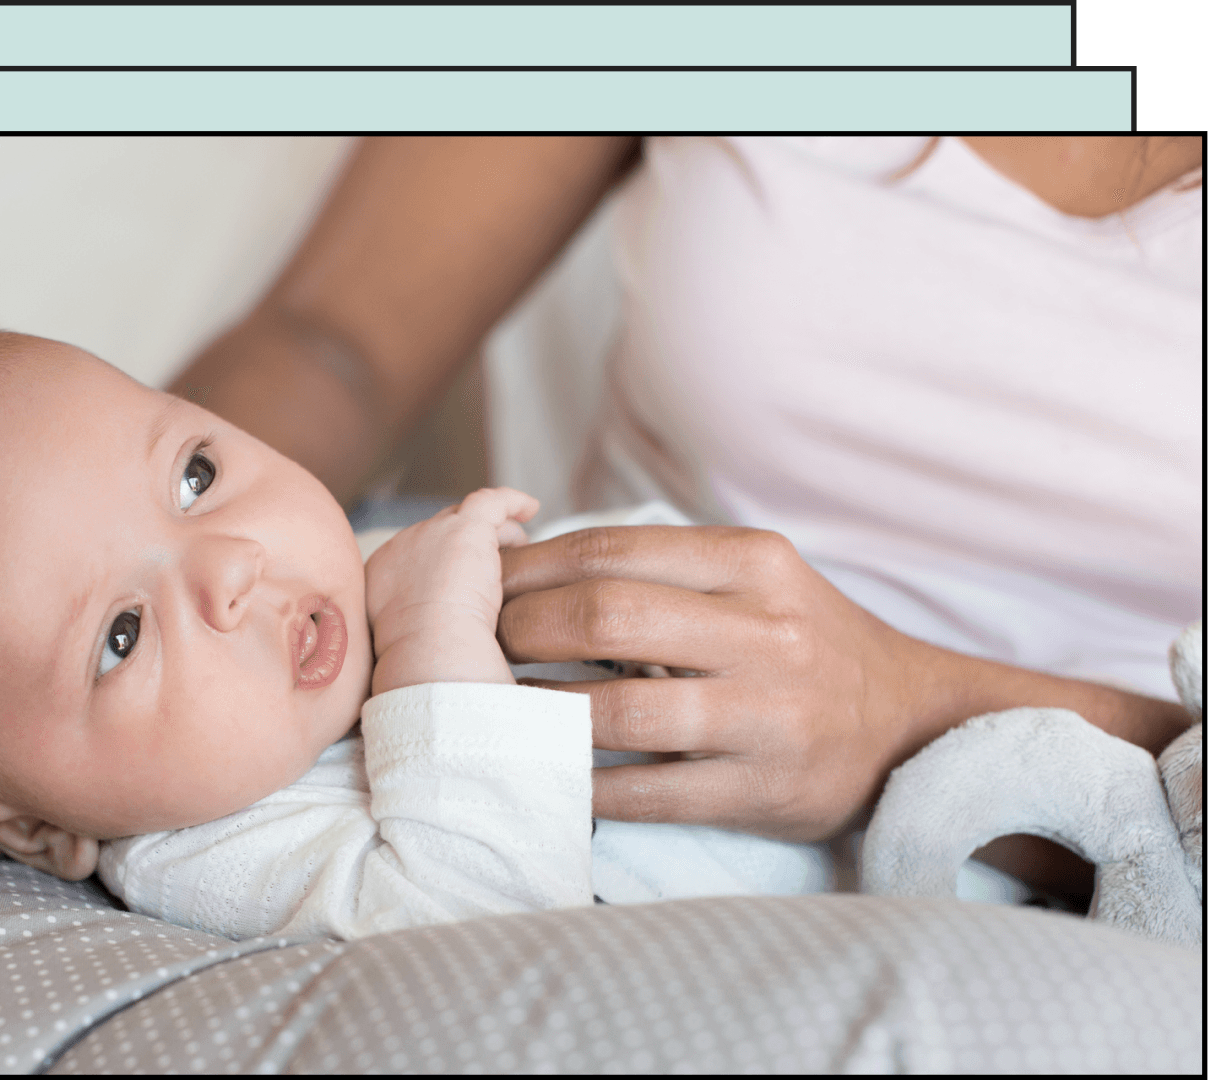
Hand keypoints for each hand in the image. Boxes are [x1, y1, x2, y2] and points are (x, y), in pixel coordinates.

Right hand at [367, 487, 538, 695]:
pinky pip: (490, 501)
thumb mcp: (405, 650)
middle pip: (438, 535)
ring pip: (465, 519)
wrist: (428, 650)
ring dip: (491, 531)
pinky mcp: (466, 528)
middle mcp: (401, 548)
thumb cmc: (420, 665)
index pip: (413, 559)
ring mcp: (431, 534)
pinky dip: (510, 501)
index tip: (458, 582)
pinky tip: (531, 507)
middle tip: (492, 564)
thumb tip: (431, 654)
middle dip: (463, 546)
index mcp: (381, 577)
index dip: (439, 565)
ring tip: (516, 542)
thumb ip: (415, 639)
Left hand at [498, 525, 938, 842]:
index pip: (610, 550)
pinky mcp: (764, 790)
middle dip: (521, 631)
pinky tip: (545, 773)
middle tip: (479, 648)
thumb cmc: (802, 642)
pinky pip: (649, 792)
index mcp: (753, 563)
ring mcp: (767, 716)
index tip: (482, 586)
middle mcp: (766, 633)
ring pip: (619, 711)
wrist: (912, 722)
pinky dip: (585, 786)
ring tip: (498, 710)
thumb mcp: (753, 579)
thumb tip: (530, 562)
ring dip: (540, 712)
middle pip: (604, 617)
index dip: (528, 569)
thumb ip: (662, 567)